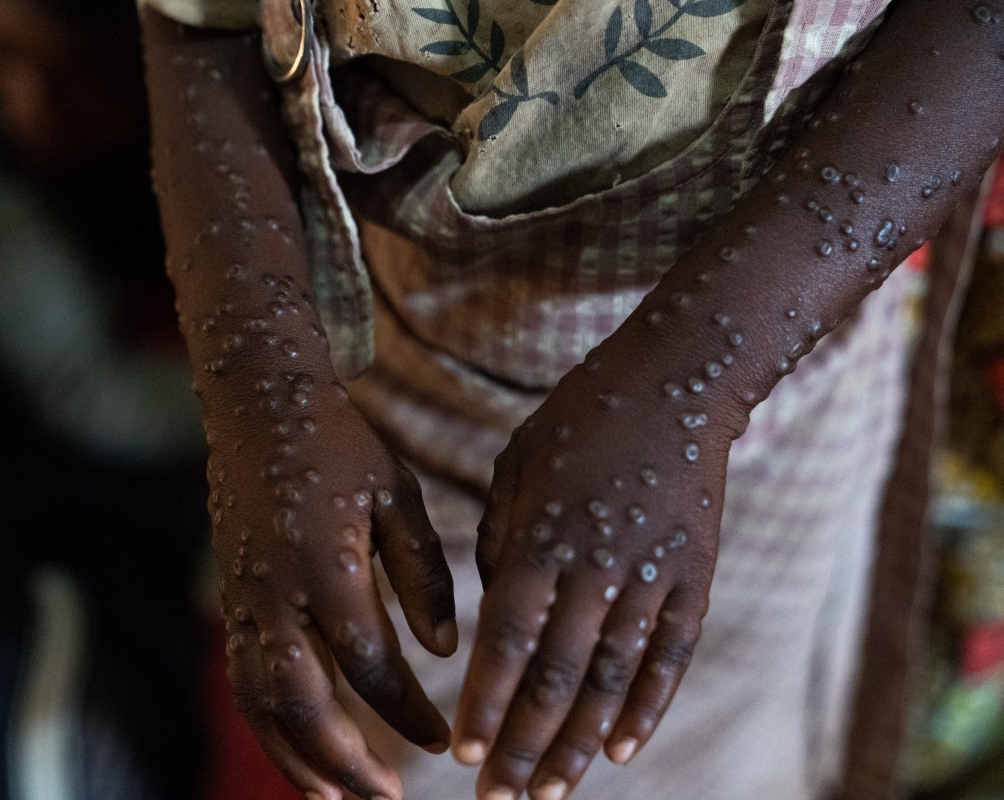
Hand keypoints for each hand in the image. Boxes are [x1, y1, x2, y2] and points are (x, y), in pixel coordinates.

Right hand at [210, 367, 457, 799]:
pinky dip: (268, 724)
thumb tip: (444, 650)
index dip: (409, 714)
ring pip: (261, 703)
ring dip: (297, 758)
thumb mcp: (398, 495)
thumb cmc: (341, 445)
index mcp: (328, 566)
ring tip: (336, 796)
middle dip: (347, 763)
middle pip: (304, 705)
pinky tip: (297, 747)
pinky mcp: (231, 599)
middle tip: (388, 798)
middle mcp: (277, 594)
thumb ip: (424, 574)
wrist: (258, 406)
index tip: (446, 740)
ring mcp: (244, 600)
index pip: (371, 668)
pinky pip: (244, 679)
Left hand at [454, 342, 729, 799]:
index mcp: (541, 535)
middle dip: (523, 743)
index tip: (463, 755)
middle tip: (497, 799)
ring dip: (580, 743)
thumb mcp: (517, 464)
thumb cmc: (580, 418)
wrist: (676, 381)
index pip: (507, 639)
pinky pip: (669, 655)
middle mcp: (594, 565)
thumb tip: (493, 609)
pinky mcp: (693, 577)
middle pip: (556, 675)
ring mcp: (650, 574)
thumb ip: (501, 541)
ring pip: (611, 677)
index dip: (486, 702)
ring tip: (551, 791)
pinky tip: (624, 751)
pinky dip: (647, 706)